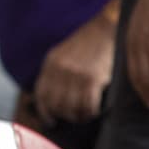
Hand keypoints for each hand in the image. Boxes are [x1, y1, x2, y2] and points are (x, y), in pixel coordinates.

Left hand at [33, 8, 115, 123]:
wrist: (106, 28)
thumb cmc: (87, 43)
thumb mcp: (62, 54)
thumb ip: (55, 73)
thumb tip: (51, 99)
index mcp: (50, 64)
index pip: (41, 95)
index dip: (45, 112)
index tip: (51, 120)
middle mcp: (60, 70)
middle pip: (56, 105)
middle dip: (64, 115)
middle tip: (73, 117)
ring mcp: (75, 75)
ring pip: (71, 108)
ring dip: (78, 116)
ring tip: (84, 116)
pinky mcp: (92, 79)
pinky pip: (87, 105)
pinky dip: (90, 112)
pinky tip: (94, 112)